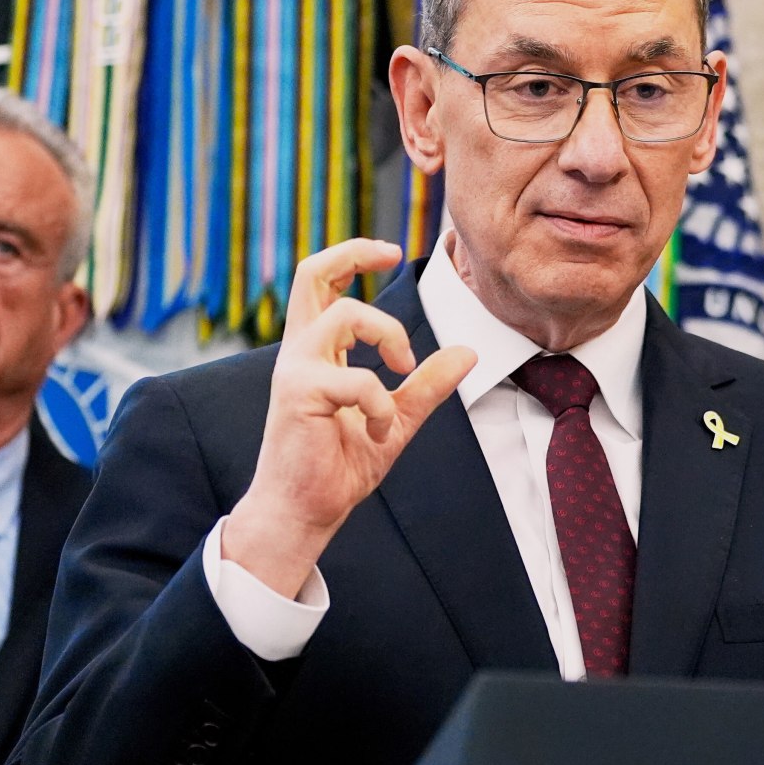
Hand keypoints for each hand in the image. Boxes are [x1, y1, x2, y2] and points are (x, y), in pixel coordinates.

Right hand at [222, 240, 476, 596]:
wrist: (304, 513)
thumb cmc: (337, 466)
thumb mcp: (396, 419)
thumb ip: (426, 385)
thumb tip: (467, 353)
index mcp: (318, 351)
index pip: (323, 283)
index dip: (354, 255)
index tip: (392, 252)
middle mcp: (301, 352)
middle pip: (311, 273)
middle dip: (353, 252)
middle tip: (393, 254)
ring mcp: (296, 371)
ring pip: (343, 315)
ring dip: (388, 335)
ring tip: (402, 372)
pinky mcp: (299, 396)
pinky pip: (356, 380)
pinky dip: (382, 404)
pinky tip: (382, 431)